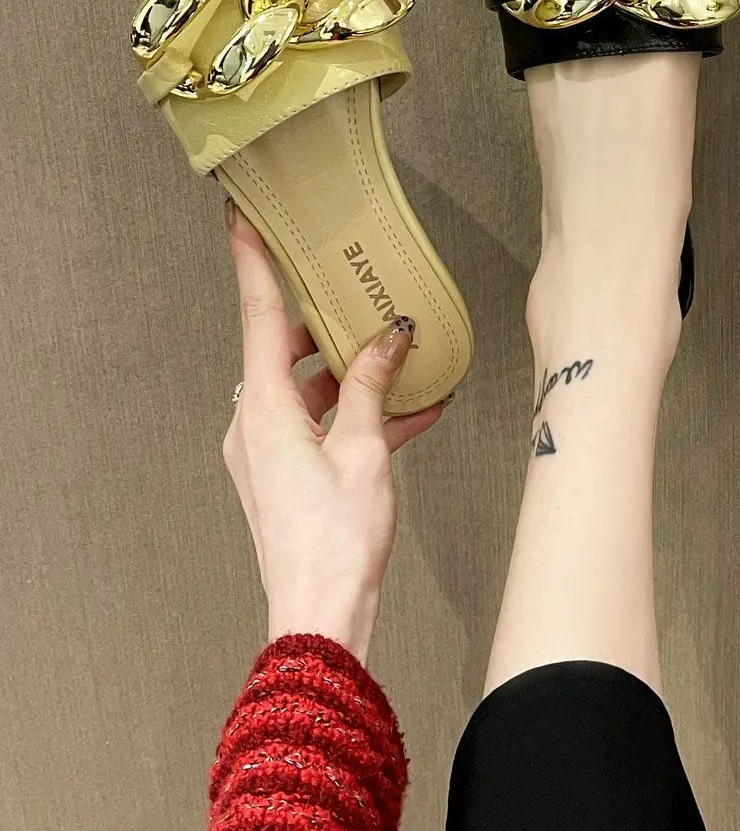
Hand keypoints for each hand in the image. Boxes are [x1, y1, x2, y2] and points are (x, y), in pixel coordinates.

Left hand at [222, 202, 447, 661]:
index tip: (242, 216)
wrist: (321, 614)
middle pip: (284, 349)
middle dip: (326, 323)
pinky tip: (407, 412)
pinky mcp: (284, 474)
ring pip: (307, 388)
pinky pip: (319, 424)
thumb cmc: (335, 540)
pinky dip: (355, 414)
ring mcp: (266, 452)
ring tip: (403, 361)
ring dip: (352, 374)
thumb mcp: (365, 449)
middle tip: (357, 294)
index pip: (258, 315)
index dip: (252, 261)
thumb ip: (373, 386)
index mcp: (265, 410)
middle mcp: (254, 425)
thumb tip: (388, 339)